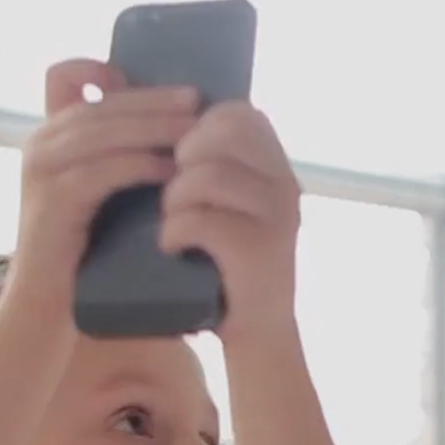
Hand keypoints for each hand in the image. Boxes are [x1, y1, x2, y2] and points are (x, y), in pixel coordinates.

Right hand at [10, 59, 197, 306]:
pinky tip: (172, 170)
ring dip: (153, 127)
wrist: (52, 305)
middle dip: (153, 99)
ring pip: (102, 131)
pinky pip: (101, 171)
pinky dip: (139, 166)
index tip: (145, 78)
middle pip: (100, 103)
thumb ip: (124, 158)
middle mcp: (40, 145)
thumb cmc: (89, 250)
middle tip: (196, 100)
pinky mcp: (53, 202)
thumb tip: (181, 128)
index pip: (62, 77)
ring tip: (196, 129)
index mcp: (51, 135)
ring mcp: (42, 171)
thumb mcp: (105, 192)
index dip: (97, 68)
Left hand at [159, 102, 301, 341]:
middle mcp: (286, 185)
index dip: (198, 125)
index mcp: (278, 168)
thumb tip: (159, 122)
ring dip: (174, 199)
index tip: (179, 159)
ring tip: (171, 222)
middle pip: (223, 133)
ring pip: (207, 174)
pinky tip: (171, 248)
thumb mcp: (230, 204)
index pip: (240, 113)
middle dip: (183, 158)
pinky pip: (200, 219)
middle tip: (173, 193)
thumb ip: (213, 164)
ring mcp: (277, 215)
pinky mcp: (260, 249)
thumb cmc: (228, 263)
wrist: (256, 331)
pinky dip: (173, 233)